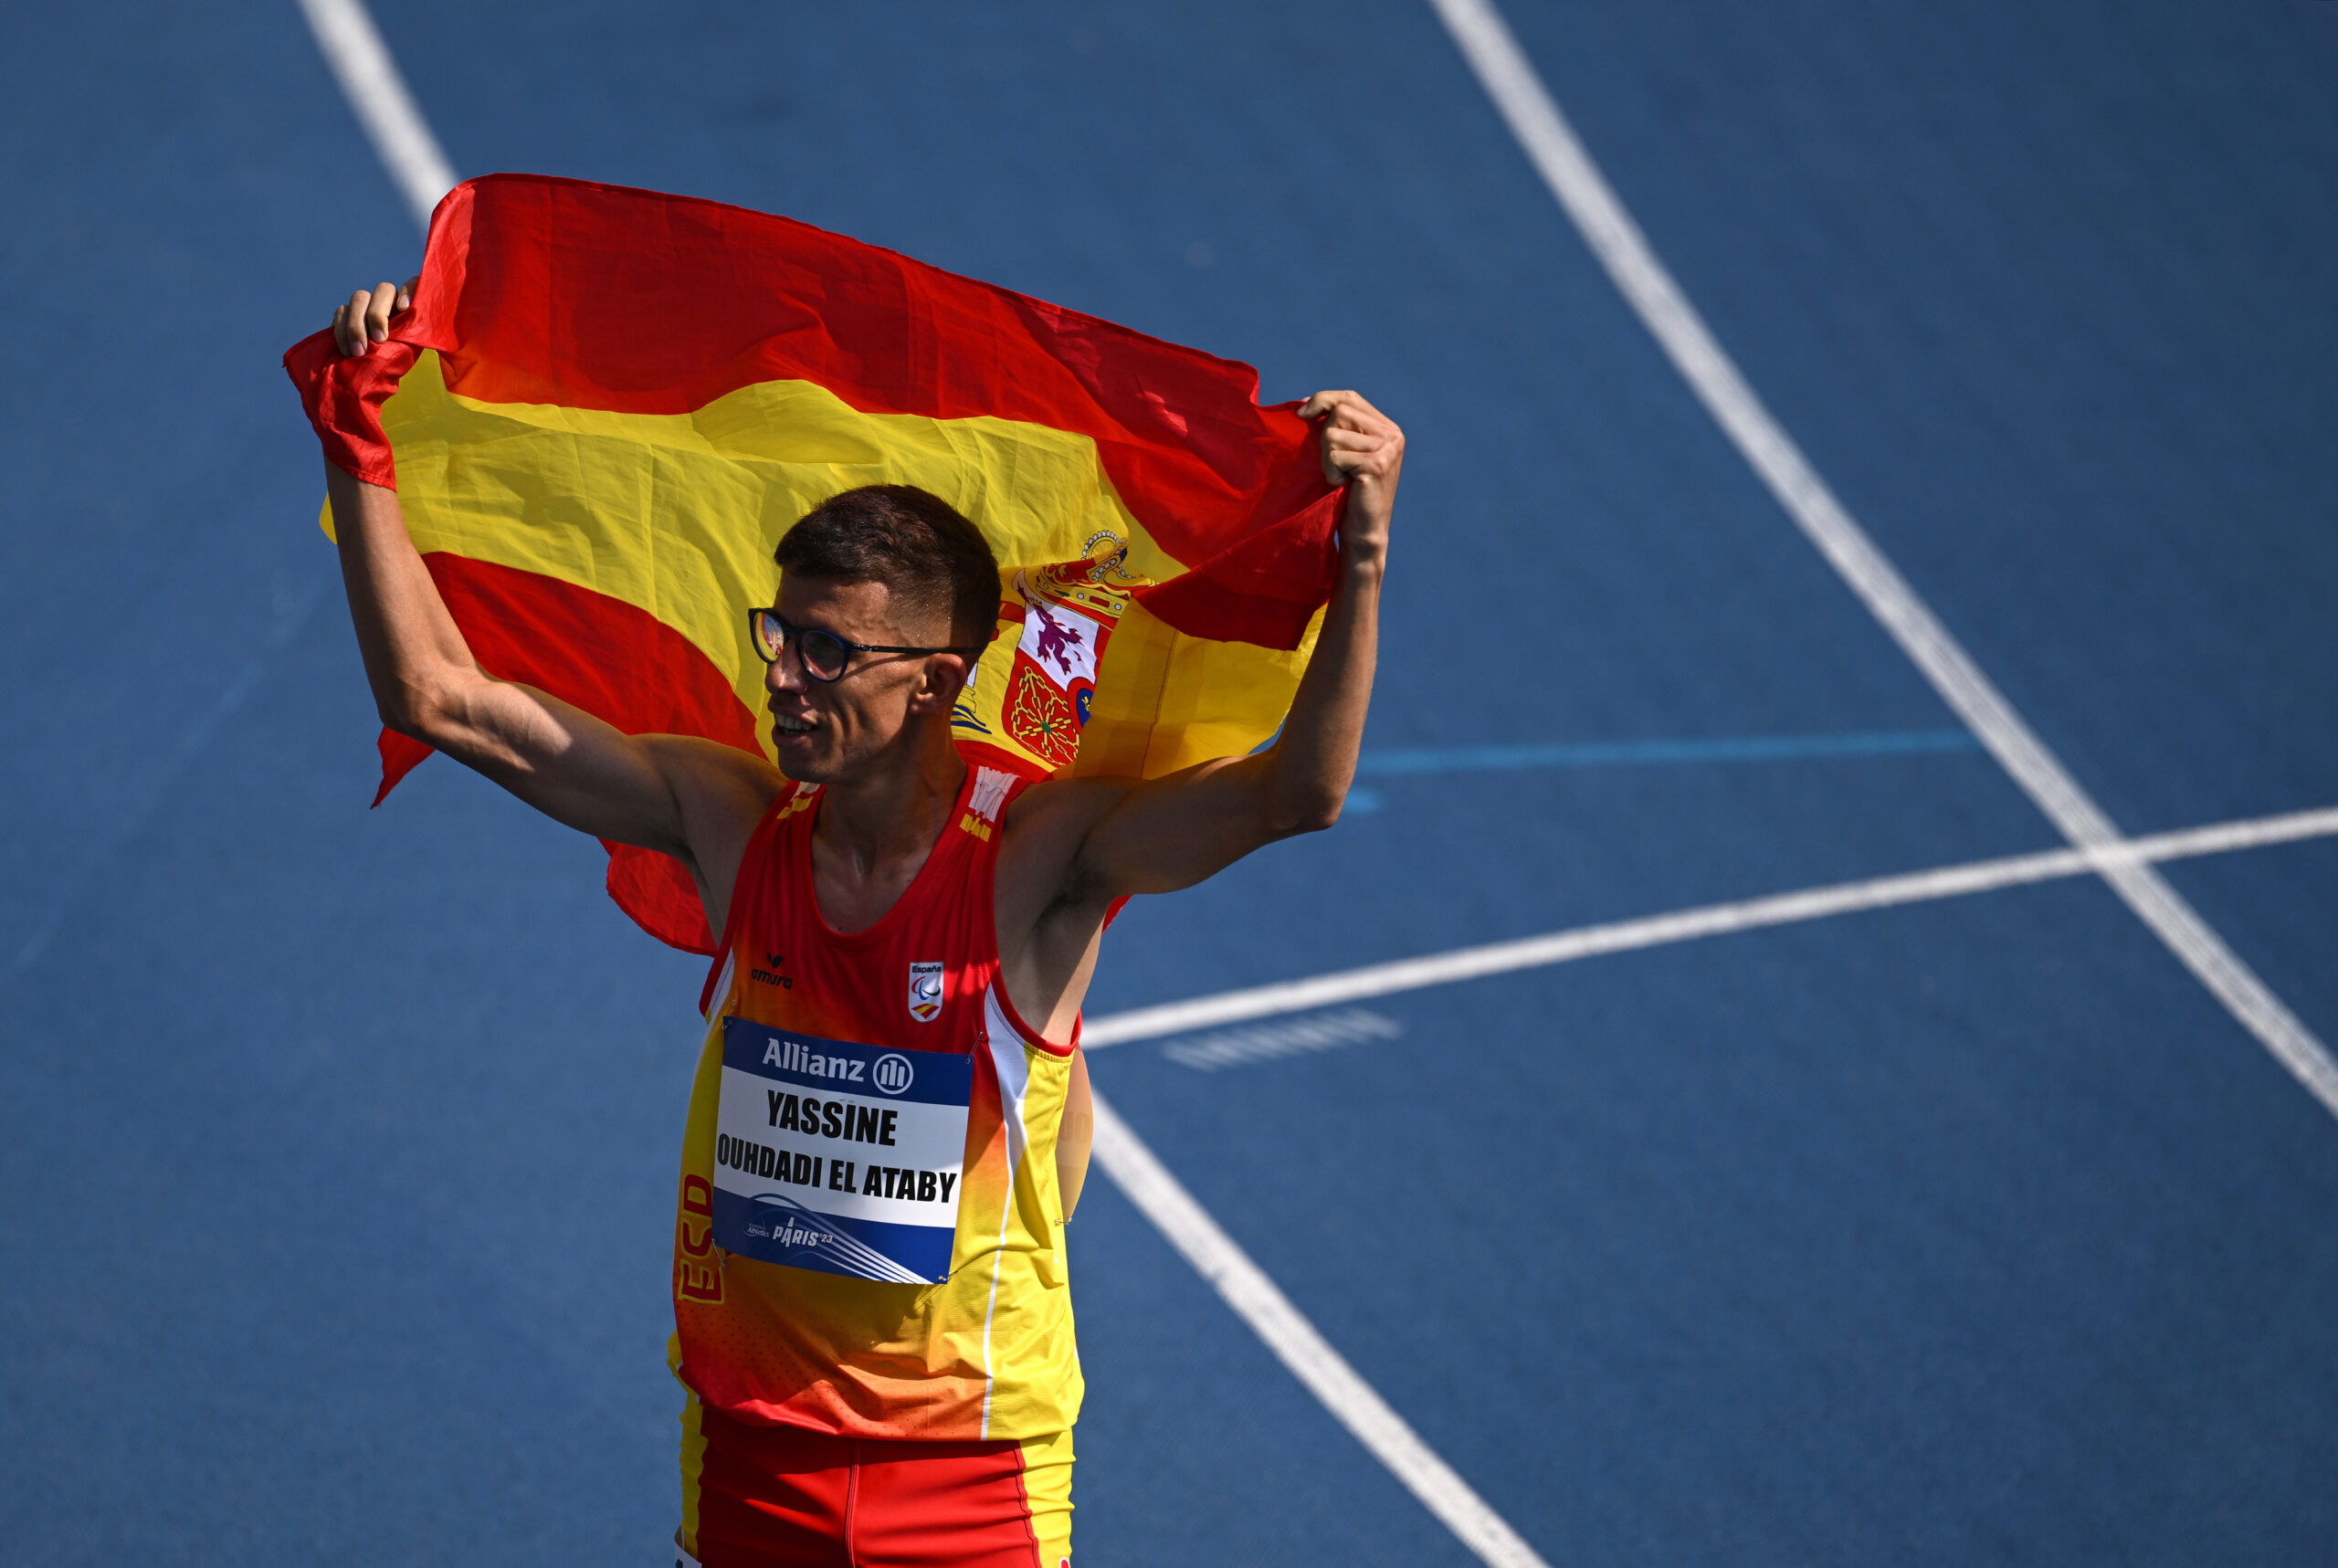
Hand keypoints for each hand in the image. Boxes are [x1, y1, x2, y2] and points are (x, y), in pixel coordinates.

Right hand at [331, 276, 420, 357]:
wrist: (374, 370)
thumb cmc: (399, 358)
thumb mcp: (412, 349)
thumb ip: (415, 337)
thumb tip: (428, 334)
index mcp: (409, 306)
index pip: (414, 285)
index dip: (409, 291)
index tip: (404, 309)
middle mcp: (389, 300)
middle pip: (383, 290)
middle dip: (378, 314)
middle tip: (379, 340)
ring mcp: (367, 303)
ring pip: (359, 298)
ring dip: (357, 325)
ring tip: (359, 352)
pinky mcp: (347, 312)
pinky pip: (341, 312)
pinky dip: (342, 331)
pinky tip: (347, 351)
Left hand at [1297, 389, 1402, 567]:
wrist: (1364, 530)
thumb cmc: (1348, 493)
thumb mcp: (1344, 452)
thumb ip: (1335, 426)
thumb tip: (1304, 403)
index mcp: (1386, 427)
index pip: (1349, 397)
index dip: (1323, 400)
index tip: (1301, 414)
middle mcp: (1392, 434)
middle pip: (1339, 412)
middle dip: (1324, 438)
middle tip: (1333, 465)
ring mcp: (1387, 448)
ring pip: (1332, 434)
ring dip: (1326, 460)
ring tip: (1340, 478)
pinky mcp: (1377, 464)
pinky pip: (1335, 456)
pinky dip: (1330, 473)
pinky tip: (1343, 486)